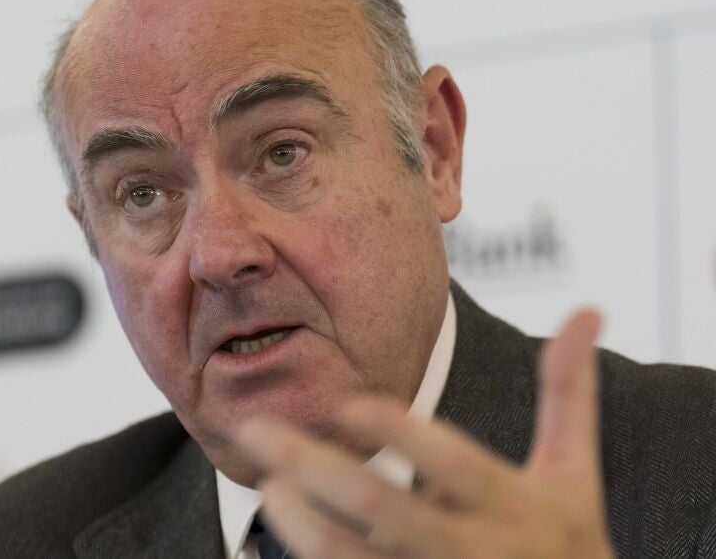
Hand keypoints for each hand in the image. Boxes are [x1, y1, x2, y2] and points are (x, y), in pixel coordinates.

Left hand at [237, 310, 613, 558]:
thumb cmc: (563, 543)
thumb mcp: (573, 473)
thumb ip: (567, 392)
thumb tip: (588, 308)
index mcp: (515, 505)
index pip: (454, 464)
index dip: (403, 433)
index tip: (350, 401)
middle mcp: (474, 550)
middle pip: (384, 508)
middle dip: (315, 468)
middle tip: (253, 429)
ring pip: (354, 557)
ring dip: (302, 522)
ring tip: (268, 483)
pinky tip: (280, 533)